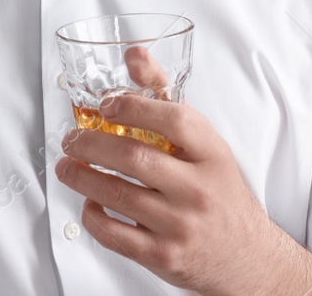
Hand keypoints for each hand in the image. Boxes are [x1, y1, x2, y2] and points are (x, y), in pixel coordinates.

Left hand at [55, 55, 303, 295]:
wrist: (245, 256)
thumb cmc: (219, 193)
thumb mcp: (206, 145)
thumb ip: (166, 99)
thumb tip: (135, 55)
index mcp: (212, 156)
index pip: (176, 120)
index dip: (135, 106)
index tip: (107, 105)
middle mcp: (198, 190)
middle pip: (135, 157)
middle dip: (91, 143)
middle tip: (72, 138)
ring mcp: (180, 225)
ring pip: (117, 194)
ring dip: (80, 176)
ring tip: (66, 165)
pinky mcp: (162, 256)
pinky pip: (114, 234)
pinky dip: (92, 214)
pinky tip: (90, 201)